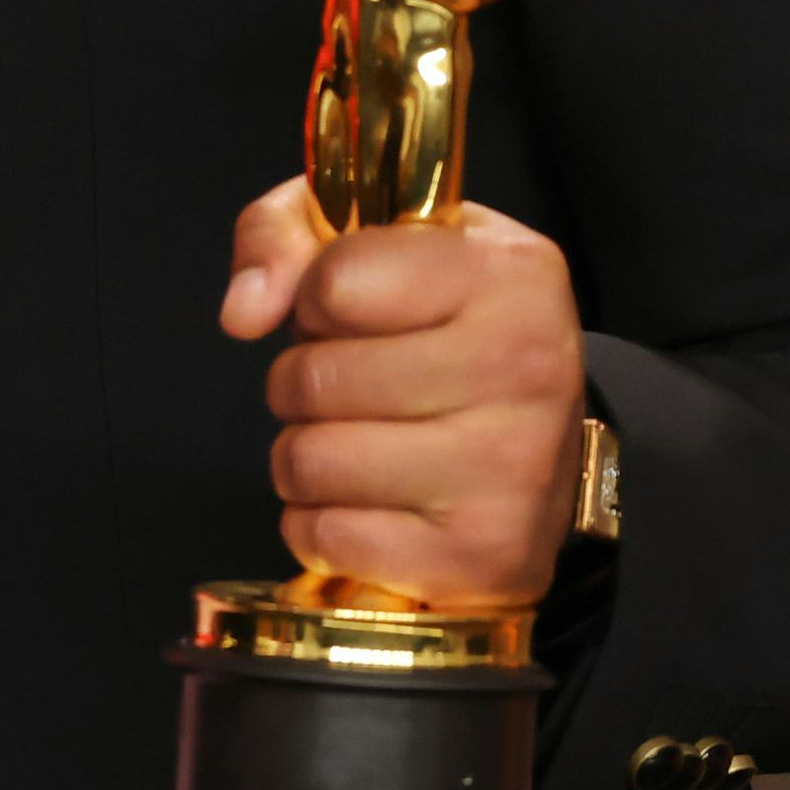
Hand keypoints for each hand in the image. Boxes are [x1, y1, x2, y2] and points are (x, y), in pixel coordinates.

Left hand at [220, 182, 585, 609]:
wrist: (547, 454)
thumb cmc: (448, 334)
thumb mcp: (377, 242)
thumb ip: (286, 234)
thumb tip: (243, 312)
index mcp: (506, 274)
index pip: (335, 281)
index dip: (315, 300)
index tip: (349, 316)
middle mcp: (524, 367)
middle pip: (313, 378)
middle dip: (301, 384)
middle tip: (350, 390)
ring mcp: (510, 469)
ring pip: (309, 461)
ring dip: (305, 457)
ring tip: (356, 442)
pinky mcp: (481, 555)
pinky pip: (327, 536)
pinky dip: (321, 524)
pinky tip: (370, 503)